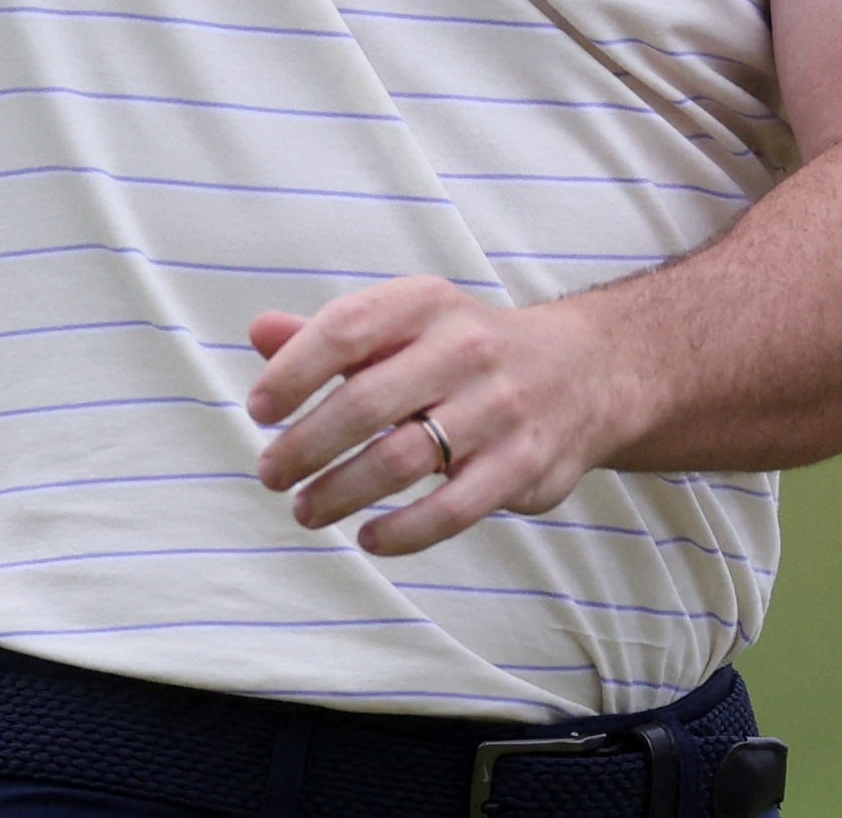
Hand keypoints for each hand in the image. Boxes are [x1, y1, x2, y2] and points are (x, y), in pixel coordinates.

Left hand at [244, 278, 653, 558]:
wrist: (582, 372)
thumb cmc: (465, 349)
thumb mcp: (406, 323)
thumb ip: (334, 334)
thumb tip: (260, 332)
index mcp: (425, 304)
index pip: (343, 331)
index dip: (292, 373)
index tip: (259, 411)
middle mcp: (464, 349)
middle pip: (365, 403)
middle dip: (305, 446)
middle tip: (271, 473)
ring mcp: (498, 408)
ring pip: (403, 460)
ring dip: (342, 491)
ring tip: (306, 510)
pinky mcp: (523, 465)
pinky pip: (453, 508)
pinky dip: (403, 530)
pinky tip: (368, 537)